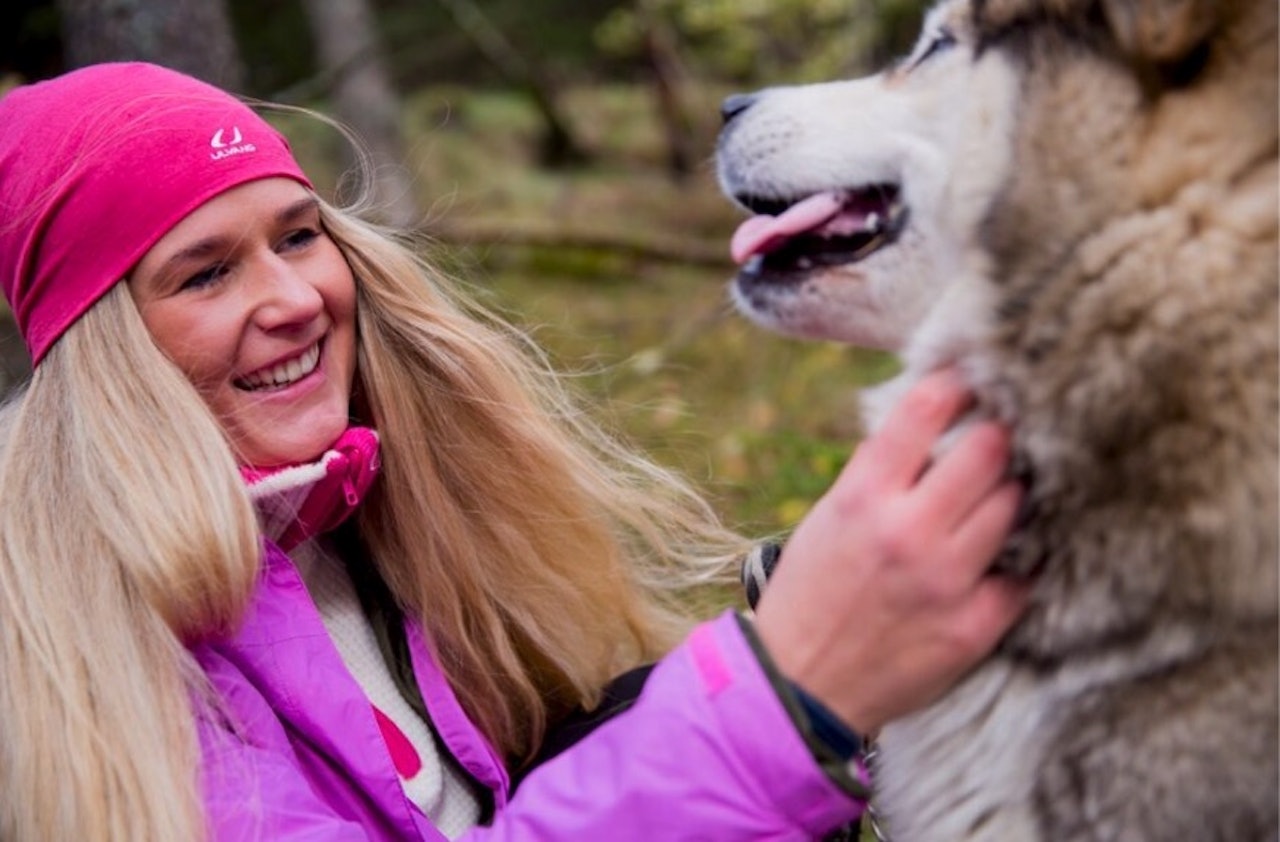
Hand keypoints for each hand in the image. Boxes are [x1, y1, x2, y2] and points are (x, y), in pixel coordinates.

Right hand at [752, 369, 1028, 734]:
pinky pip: (1023, 573)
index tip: (970, 376)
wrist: (800, 685)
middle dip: (999, 434)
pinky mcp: (973, 627)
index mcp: (863, 496)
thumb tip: (937, 423)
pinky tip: (1007, 554)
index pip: (925, 410)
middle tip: (1003, 432)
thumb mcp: (829, 517)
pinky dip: (1018, 559)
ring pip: (1014, 504)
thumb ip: (880, 473)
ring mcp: (946, 580)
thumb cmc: (812, 591)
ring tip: (1004, 491)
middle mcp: (908, 531)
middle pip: (989, 450)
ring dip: (1012, 491)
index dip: (956, 382)